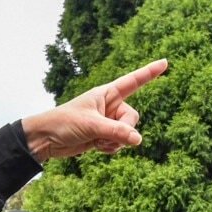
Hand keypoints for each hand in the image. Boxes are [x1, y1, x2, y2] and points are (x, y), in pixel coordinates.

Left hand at [21, 59, 166, 160]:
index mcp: (106, 94)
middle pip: (133, 117)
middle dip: (124, 130)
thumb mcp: (91, 126)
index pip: (132, 81)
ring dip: (116, 142)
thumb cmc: (64, 123)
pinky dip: (111, 149)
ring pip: (128, 134)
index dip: (149, 72)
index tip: (165, 63)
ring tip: (96, 141)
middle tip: (105, 134)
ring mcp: (108, 122)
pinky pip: (120, 144)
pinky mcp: (104, 136)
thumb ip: (116, 132)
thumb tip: (138, 140)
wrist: (46, 139)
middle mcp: (110, 106)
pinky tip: (96, 147)